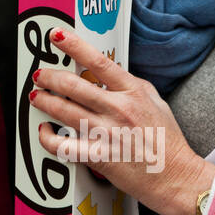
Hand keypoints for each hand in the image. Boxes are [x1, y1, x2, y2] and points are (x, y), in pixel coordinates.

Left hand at [31, 28, 214, 214]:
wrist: (177, 177)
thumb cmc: (167, 142)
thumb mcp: (155, 102)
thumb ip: (131, 85)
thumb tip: (108, 72)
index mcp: (133, 92)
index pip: (98, 61)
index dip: (74, 46)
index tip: (57, 36)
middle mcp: (118, 109)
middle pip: (73, 85)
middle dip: (49, 77)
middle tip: (40, 75)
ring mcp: (107, 133)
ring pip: (63, 110)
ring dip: (44, 101)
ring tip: (37, 96)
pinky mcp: (98, 157)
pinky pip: (63, 145)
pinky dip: (47, 136)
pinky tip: (45, 130)